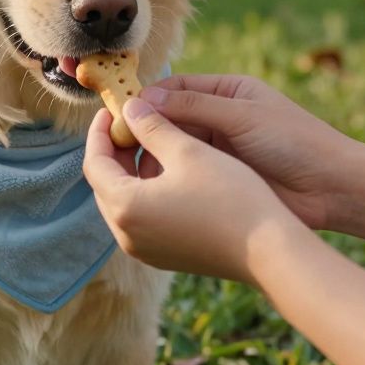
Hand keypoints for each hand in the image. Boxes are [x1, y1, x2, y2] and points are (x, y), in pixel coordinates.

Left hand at [83, 99, 301, 282]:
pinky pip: (142, 219)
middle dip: (115, 151)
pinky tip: (170, 172)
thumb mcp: (187, 150)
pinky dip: (147, 192)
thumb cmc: (229, 195)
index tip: (112, 111)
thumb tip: (129, 108)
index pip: (95, 163)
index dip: (100, 132)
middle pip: (106, 185)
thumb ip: (152, 126)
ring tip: (153, 142)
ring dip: (132, 171)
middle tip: (131, 123)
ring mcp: (145, 251)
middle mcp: (126, 236)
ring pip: (124, 202)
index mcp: (125, 207)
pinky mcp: (165, 257)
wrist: (270, 251)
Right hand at [139, 75, 363, 229]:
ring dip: (154, 156)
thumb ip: (195, 108)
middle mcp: (220, 119)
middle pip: (170, 120)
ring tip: (133, 168)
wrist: (334, 188)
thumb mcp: (242, 117)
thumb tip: (145, 99)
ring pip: (174, 149)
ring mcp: (220, 151)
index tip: (121, 114)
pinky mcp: (221, 180)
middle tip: (117, 145)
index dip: (147, 100)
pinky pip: (186, 175)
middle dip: (145, 130)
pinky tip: (154, 188)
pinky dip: (168, 179)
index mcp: (227, 93)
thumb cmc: (296, 142)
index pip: (175, 89)